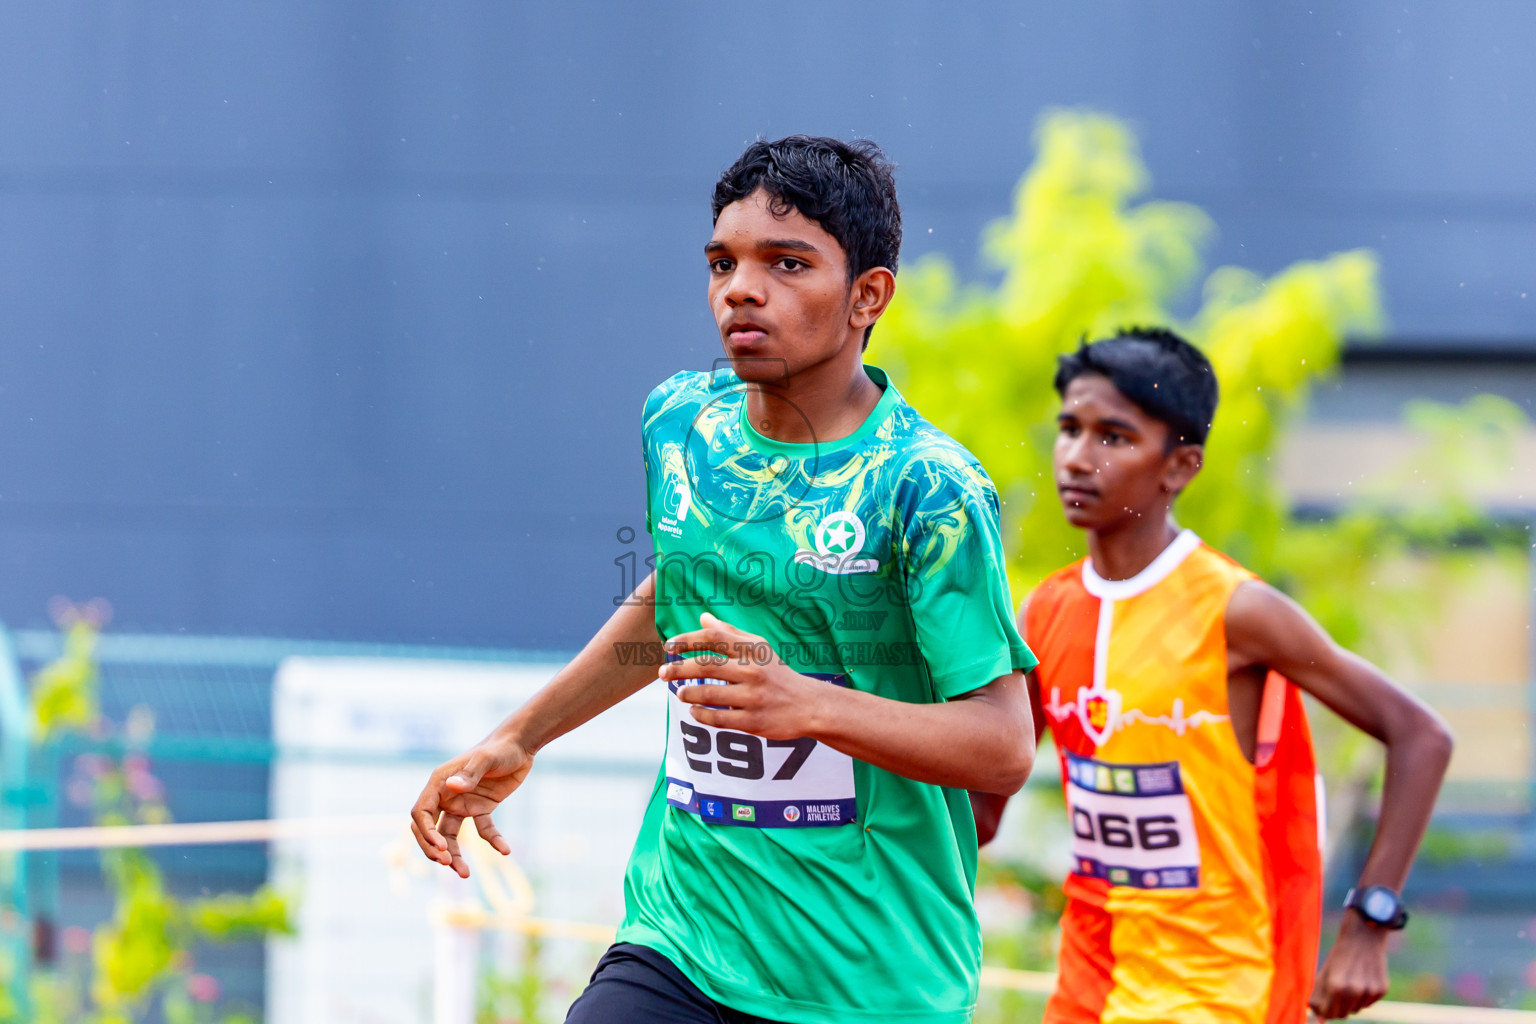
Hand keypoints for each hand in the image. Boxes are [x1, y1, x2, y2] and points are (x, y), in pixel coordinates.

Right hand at [409, 737, 532, 877]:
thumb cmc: (499, 748)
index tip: (442, 848)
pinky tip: (505, 849)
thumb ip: (470, 773)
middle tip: (448, 864)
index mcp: (440, 783)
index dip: (426, 833)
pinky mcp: (481, 809)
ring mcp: (463, 804)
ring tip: (465, 874)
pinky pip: (482, 831)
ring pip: (450, 836)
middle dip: (434, 849)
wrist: (520, 746)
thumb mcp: (486, 759)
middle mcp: (446, 795)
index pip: (420, 814)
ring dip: (455, 855)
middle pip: (429, 829)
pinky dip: (492, 841)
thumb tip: (453, 787)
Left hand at [660, 613, 833, 739]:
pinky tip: (694, 710)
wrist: (809, 705)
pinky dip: (701, 714)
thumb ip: (730, 633)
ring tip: (679, 692)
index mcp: (753, 650)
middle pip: (707, 665)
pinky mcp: (753, 721)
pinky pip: (718, 718)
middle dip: (679, 668)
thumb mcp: (759, 649)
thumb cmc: (778, 674)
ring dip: (688, 692)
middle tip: (663, 673)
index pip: (714, 638)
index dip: (688, 639)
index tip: (669, 646)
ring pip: (710, 693)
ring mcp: (753, 697)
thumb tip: (703, 617)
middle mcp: (753, 671)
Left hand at [1309, 912, 1389, 1019]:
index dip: (1323, 1012)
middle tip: (1333, 996)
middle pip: (1342, 1015)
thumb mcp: (1325, 973)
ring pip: (1355, 1010)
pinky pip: (1367, 1003)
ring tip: (1349, 982)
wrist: (1363, 937)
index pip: (1328, 1013)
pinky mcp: (1381, 990)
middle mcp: (1353, 991)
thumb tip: (1318, 1020)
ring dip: (1349, 1002)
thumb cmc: (1340, 955)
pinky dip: (1362, 997)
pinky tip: (1361, 980)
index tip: (1321, 1008)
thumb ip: (1319, 995)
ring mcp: (1369, 991)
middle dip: (1335, 1009)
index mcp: (1335, 986)